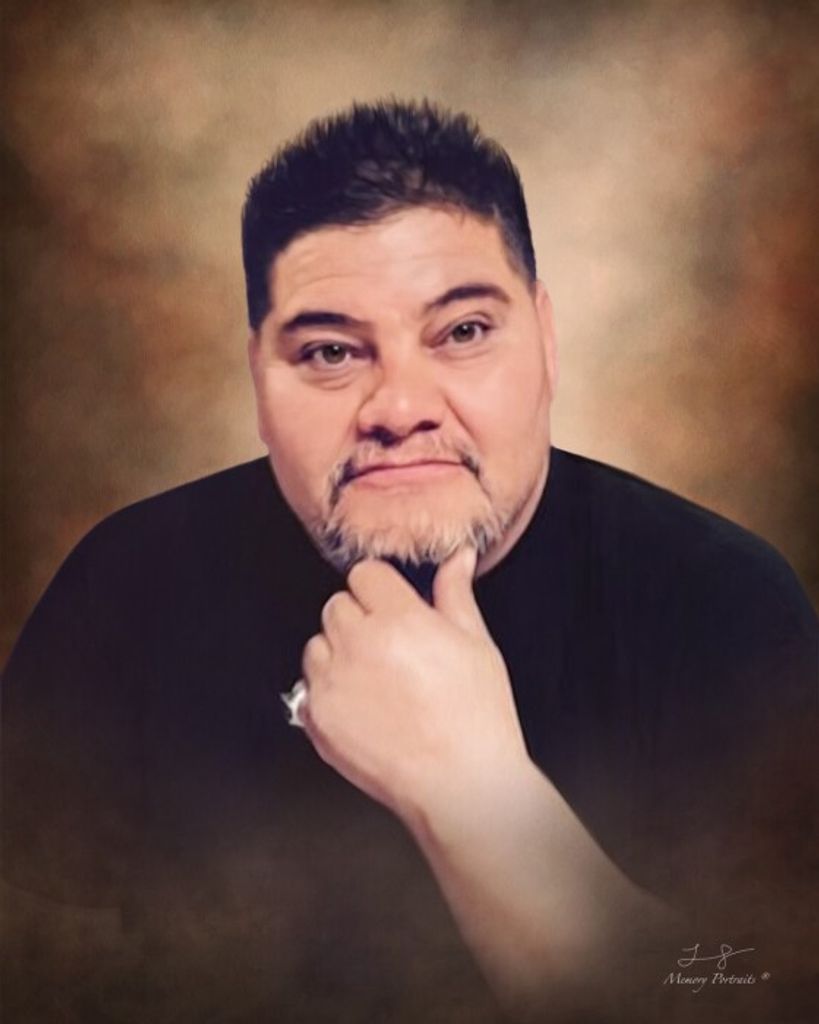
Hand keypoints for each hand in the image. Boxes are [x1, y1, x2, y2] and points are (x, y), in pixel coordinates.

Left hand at [300, 546, 528, 822]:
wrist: (460, 786)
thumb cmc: (476, 719)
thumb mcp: (477, 645)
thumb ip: (456, 594)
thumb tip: (457, 559)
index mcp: (400, 619)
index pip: (365, 573)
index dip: (381, 589)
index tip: (393, 606)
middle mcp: (359, 644)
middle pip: (337, 604)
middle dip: (360, 618)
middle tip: (391, 647)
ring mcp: (333, 682)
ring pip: (317, 643)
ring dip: (339, 652)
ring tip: (376, 679)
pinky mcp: (318, 716)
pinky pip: (308, 685)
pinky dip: (329, 691)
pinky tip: (364, 706)